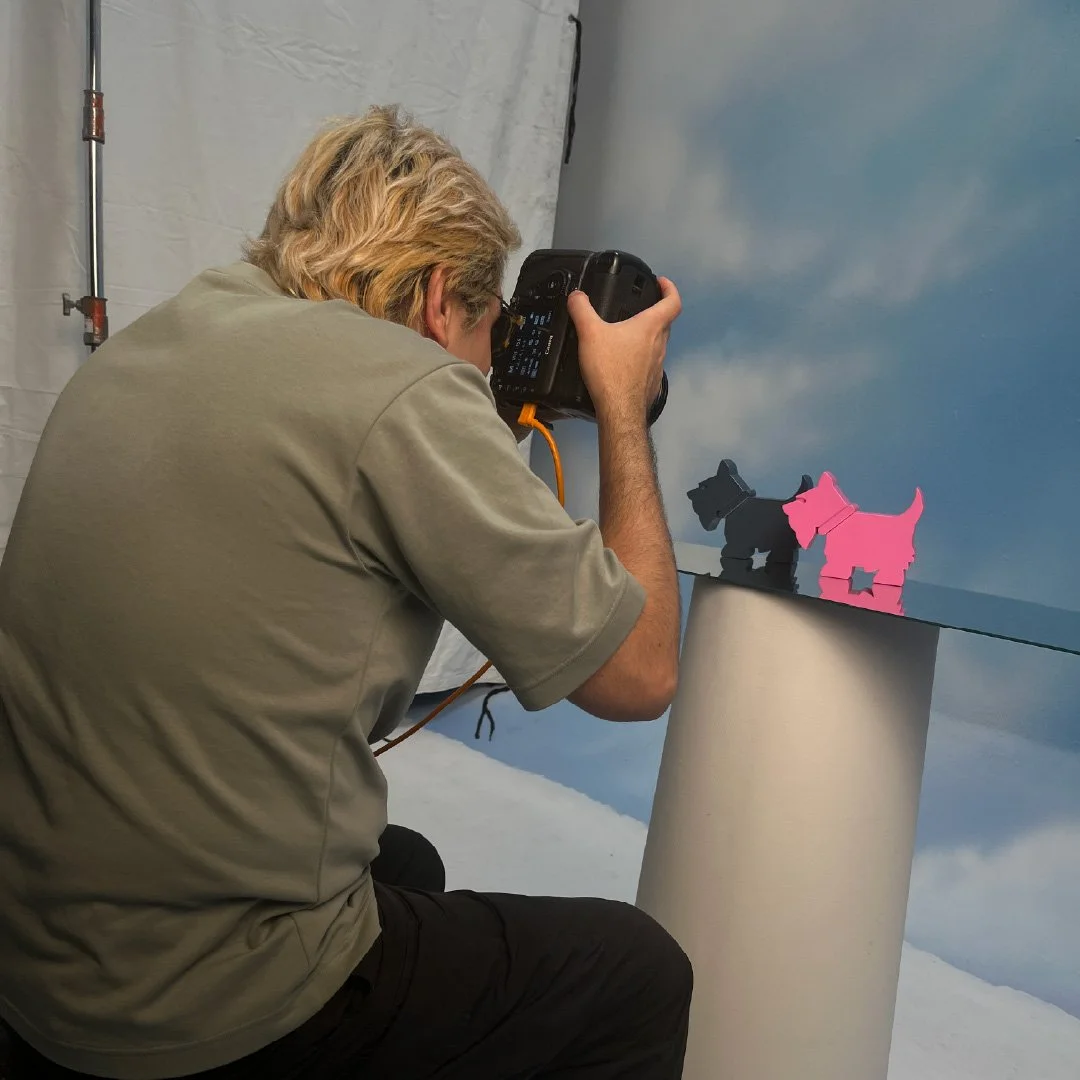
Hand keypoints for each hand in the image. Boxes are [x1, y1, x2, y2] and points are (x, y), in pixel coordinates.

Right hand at [567, 277, 681, 425]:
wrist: (619, 410)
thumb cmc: (609, 368)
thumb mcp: (589, 334)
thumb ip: (581, 310)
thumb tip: (576, 296)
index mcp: (650, 327)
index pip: (673, 302)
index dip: (670, 289)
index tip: (661, 283)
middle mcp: (660, 344)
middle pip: (666, 323)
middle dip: (655, 312)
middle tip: (639, 308)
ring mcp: (658, 366)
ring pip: (658, 345)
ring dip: (648, 337)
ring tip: (627, 336)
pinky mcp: (652, 383)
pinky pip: (650, 365)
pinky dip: (641, 359)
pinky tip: (625, 364)